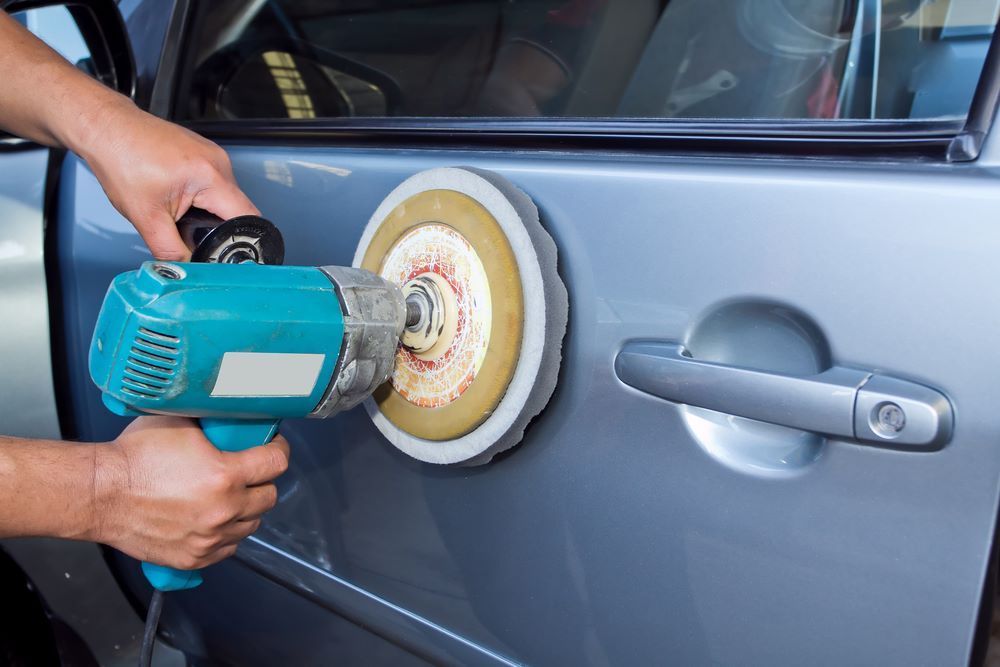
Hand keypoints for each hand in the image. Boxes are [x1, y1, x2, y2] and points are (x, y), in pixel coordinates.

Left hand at [74, 98, 258, 260]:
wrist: (107, 129)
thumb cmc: (121, 159)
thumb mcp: (145, 217)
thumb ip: (170, 251)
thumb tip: (186, 271)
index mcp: (210, 175)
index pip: (247, 218)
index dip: (242, 241)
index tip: (230, 255)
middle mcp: (218, 162)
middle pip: (237, 210)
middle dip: (218, 228)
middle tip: (189, 232)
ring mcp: (213, 155)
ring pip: (225, 198)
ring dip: (208, 212)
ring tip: (179, 210)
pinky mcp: (204, 153)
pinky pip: (215, 184)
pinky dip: (201, 198)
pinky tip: (177, 197)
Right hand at [93, 416, 289, 569]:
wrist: (99, 493)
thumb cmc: (133, 458)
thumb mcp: (180, 423)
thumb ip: (213, 423)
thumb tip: (232, 416)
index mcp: (225, 475)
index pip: (276, 463)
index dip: (277, 450)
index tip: (272, 447)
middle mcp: (223, 510)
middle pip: (269, 497)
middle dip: (262, 482)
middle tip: (250, 472)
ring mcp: (209, 538)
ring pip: (251, 525)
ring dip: (246, 510)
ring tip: (231, 496)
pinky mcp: (193, 557)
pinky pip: (228, 548)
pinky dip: (226, 535)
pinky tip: (215, 519)